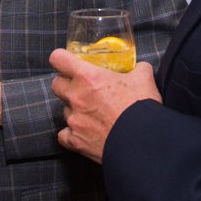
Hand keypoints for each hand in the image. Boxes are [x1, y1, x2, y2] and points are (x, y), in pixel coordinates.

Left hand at [50, 48, 160, 163]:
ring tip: (93, 114)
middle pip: (56, 84)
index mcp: (88, 77)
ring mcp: (73, 120)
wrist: (141, 141)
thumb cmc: (140, 108)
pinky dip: (72, 134)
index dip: (62, 59)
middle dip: (66, 84)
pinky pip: (65, 135)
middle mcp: (75, 97)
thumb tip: (139, 68)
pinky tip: (85, 133)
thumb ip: (138, 69)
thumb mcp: (144, 78)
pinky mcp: (74, 141)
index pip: (58, 59)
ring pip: (64, 110)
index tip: (68, 63)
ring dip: (74, 110)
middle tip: (83, 88)